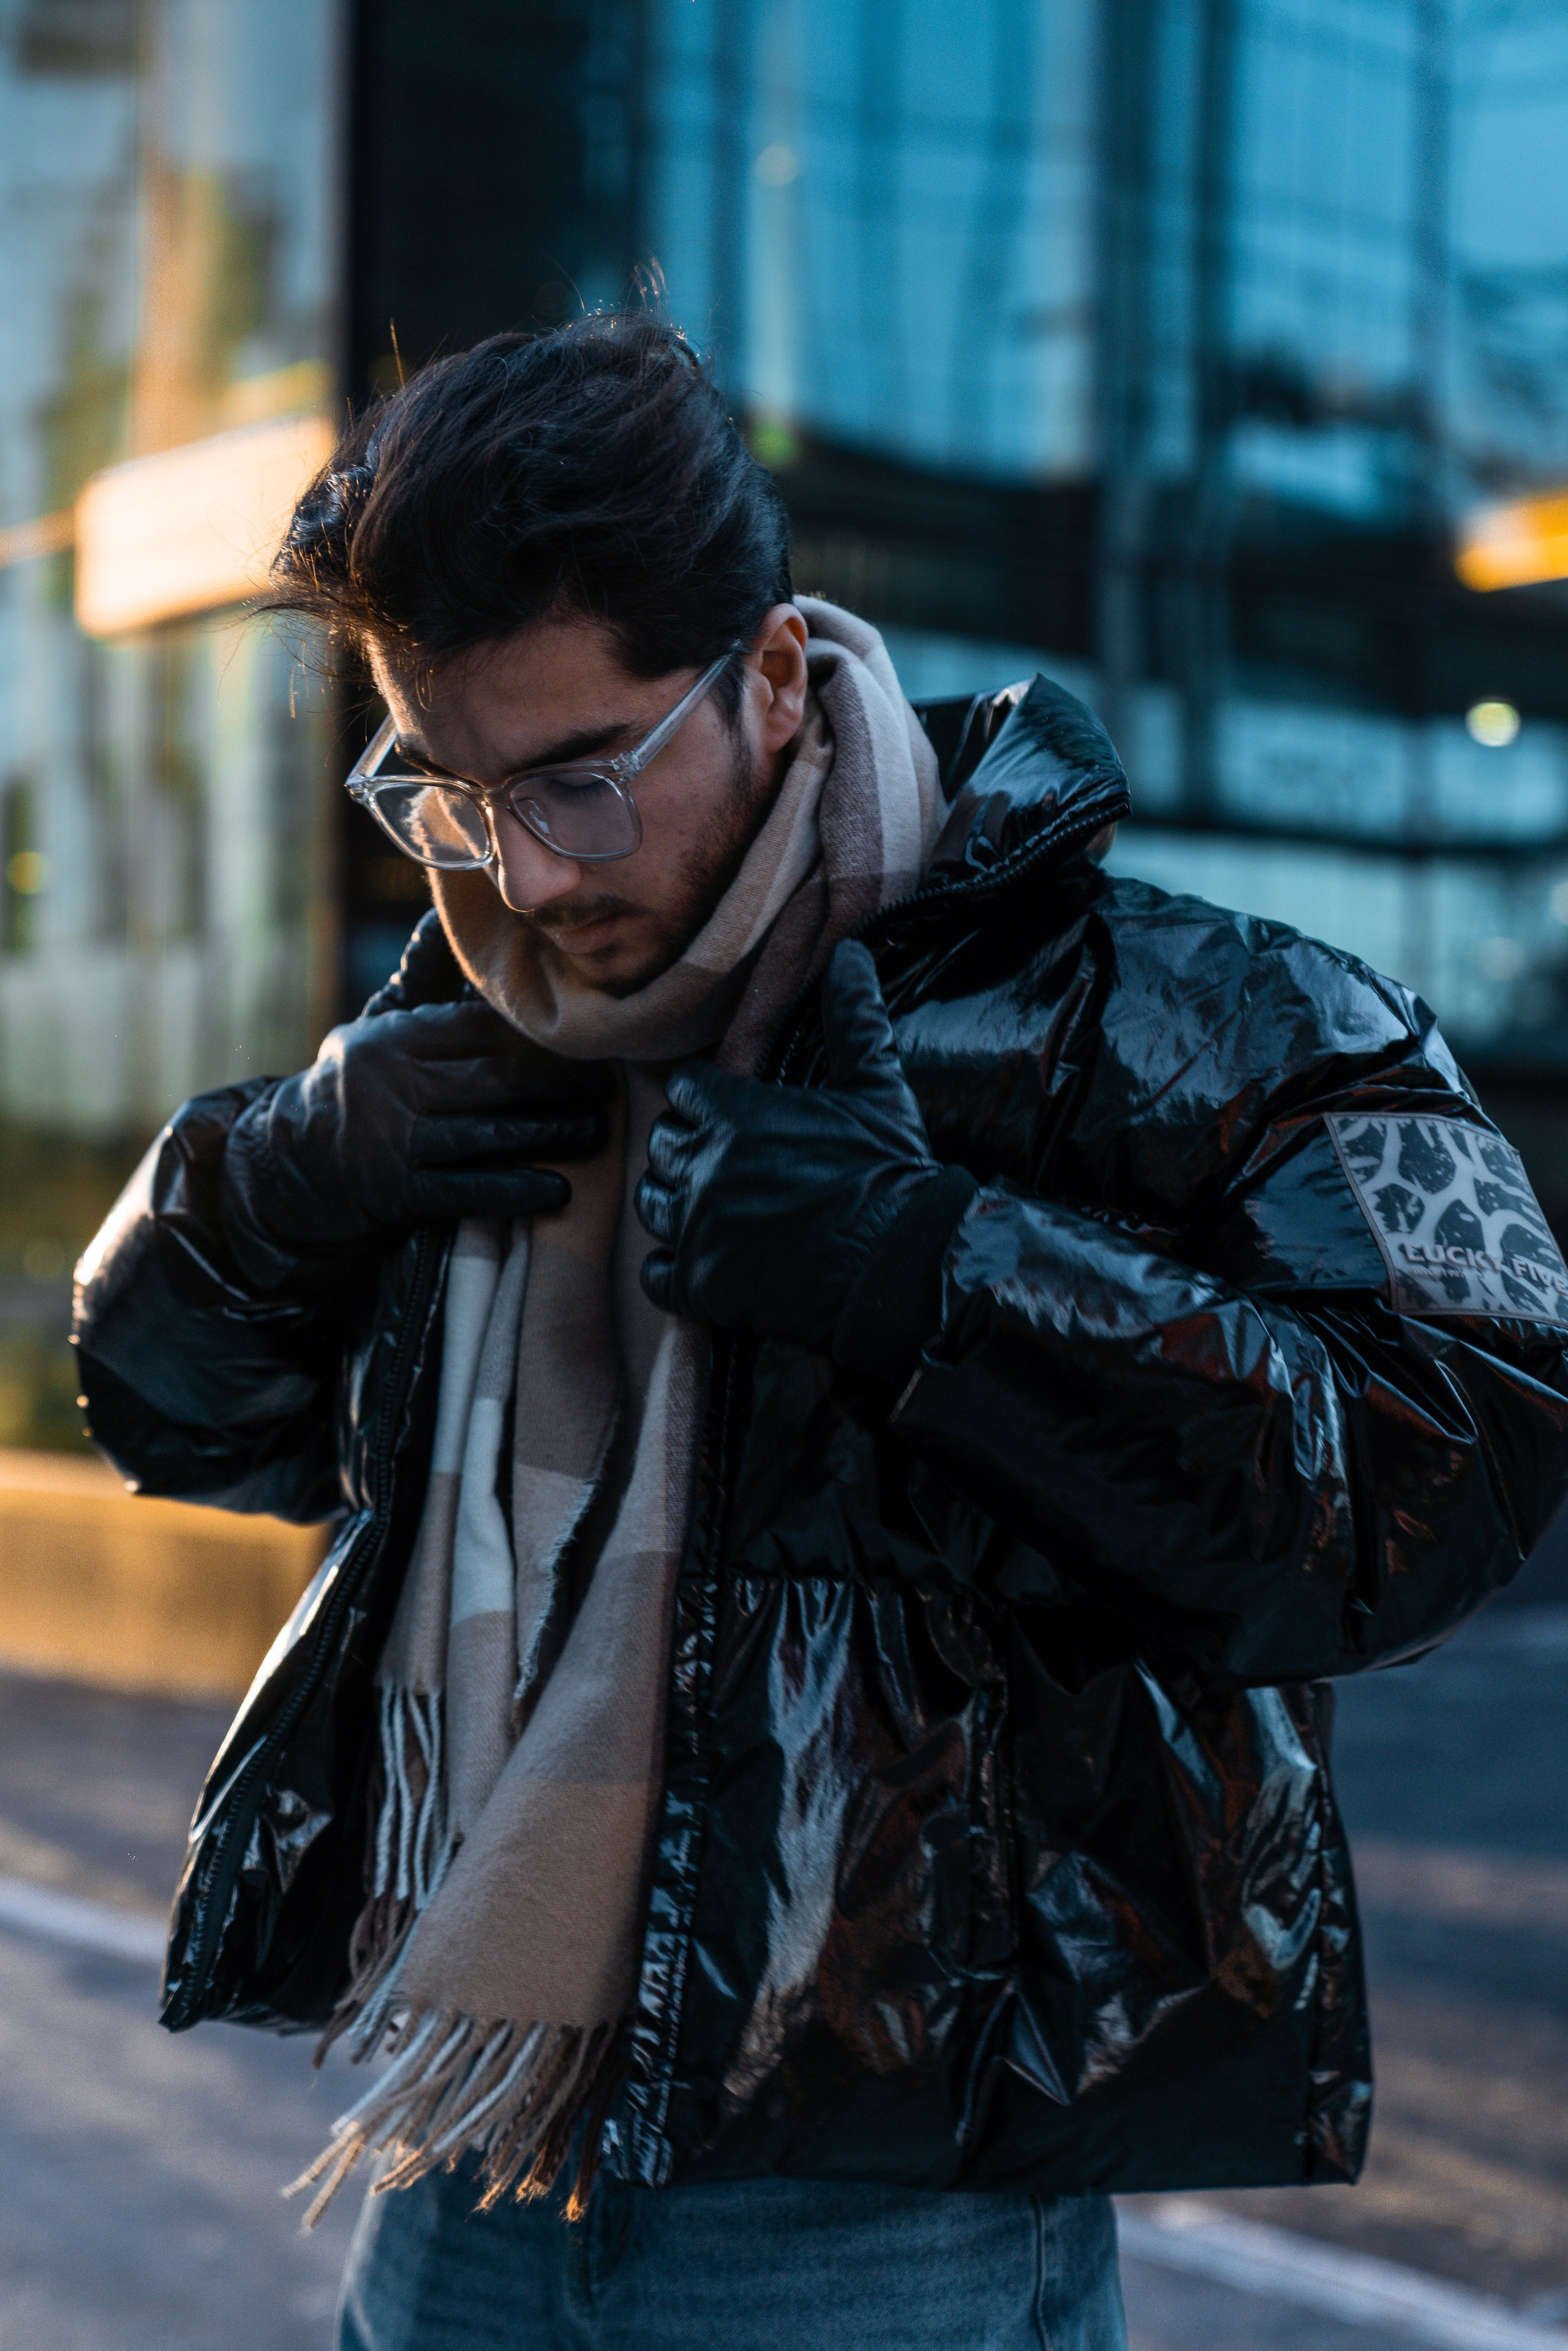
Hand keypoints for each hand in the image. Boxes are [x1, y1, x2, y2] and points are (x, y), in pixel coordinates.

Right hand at [222, 999, 610, 1256]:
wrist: (278, 1170)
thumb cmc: (349, 1091)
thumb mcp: (373, 1030)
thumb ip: (421, 979)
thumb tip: (445, 914)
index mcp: (393, 1040)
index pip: (476, 1026)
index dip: (533, 1030)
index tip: (581, 1029)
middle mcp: (394, 1086)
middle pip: (494, 1077)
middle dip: (559, 1081)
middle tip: (607, 1080)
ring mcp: (396, 1142)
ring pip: (490, 1132)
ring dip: (552, 1132)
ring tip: (598, 1129)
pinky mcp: (398, 1194)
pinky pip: (469, 1189)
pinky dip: (516, 1188)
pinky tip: (557, 1187)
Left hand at [637, 941, 947, 1349]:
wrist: (905, 1262)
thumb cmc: (891, 1171)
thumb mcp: (876, 1087)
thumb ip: (853, 1017)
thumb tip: (852, 953)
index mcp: (736, 1115)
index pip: (683, 1089)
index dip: (703, 1098)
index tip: (725, 1111)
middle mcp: (705, 1169)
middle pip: (663, 1146)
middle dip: (688, 1149)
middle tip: (724, 1163)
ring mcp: (700, 1230)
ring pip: (652, 1206)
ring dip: (676, 1203)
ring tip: (712, 1209)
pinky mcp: (704, 1286)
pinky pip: (656, 1275)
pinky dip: (673, 1269)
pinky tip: (705, 1264)